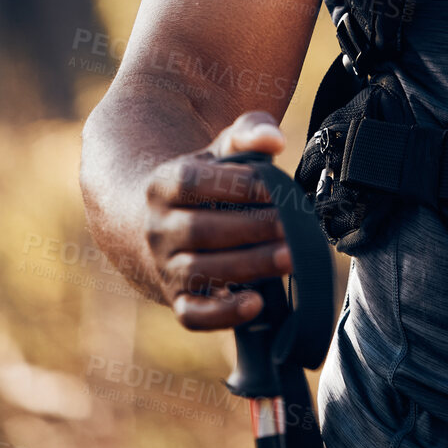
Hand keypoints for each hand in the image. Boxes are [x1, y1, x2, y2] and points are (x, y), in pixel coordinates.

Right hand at [145, 110, 292, 329]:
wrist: (155, 223)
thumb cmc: (204, 180)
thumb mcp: (219, 149)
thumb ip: (248, 132)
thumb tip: (274, 139)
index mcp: (163, 184)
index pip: (192, 183)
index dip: (234, 184)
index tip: (275, 186)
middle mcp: (158, 228)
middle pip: (200, 231)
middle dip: (252, 229)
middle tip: (293, 227)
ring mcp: (164, 266)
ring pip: (200, 272)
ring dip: (248, 267)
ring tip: (290, 257)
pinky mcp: (176, 298)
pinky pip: (192, 314)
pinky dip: (222, 314)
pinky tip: (257, 303)